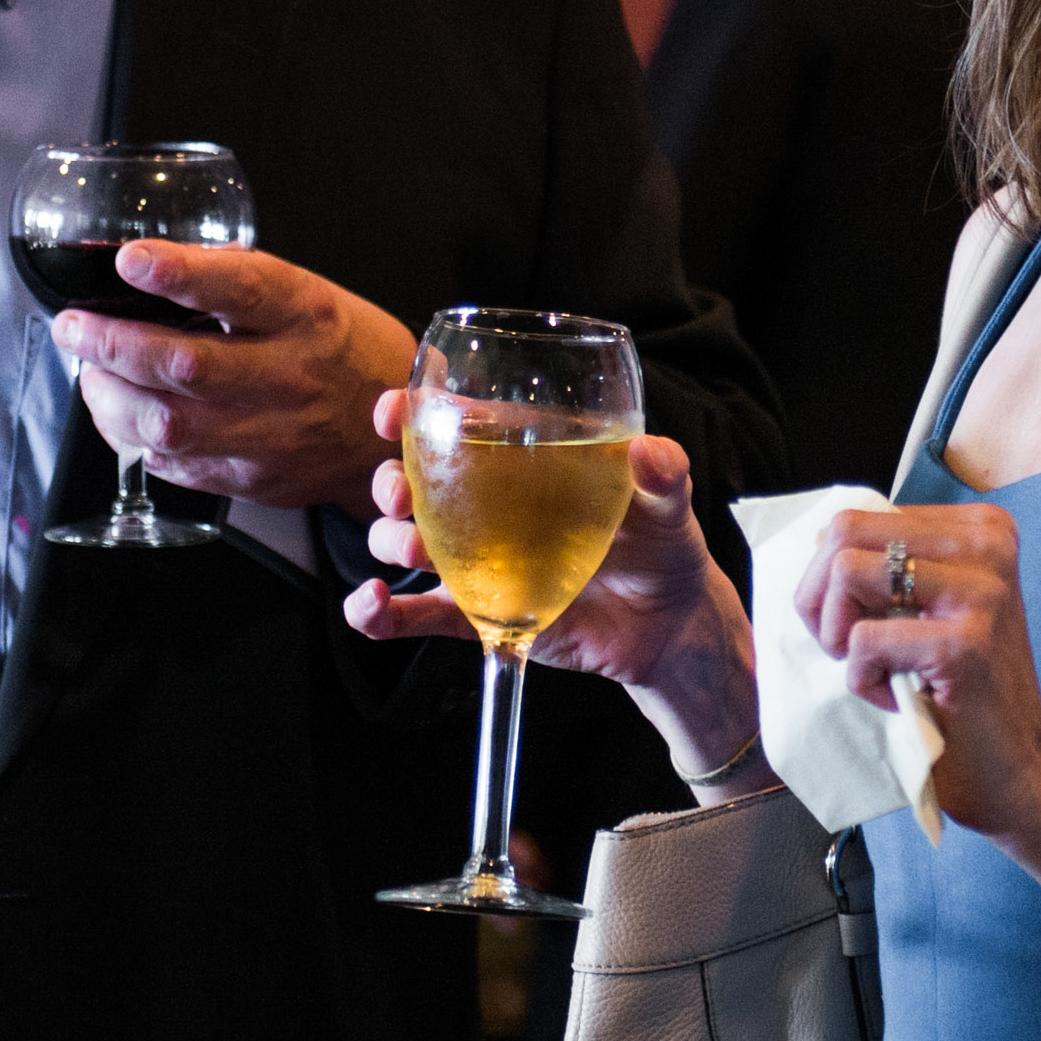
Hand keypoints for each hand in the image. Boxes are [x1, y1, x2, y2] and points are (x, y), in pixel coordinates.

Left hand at [49, 242, 416, 510]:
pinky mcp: (247, 478)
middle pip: (185, 364)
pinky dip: (130, 434)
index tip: (130, 261)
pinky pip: (171, 463)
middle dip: (112, 342)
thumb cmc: (339, 351)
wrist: (385, 437)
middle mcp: (289, 375)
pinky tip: (116, 409)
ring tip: (90, 368)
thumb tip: (147, 265)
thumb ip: (236, 283)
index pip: (240, 289)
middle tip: (74, 326)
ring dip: (109, 395)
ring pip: (167, 422)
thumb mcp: (306, 296)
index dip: (179, 274)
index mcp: (306, 314)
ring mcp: (268, 435)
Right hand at [343, 414, 762, 779]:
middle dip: (389, 482)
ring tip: (414, 554)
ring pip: (402, 542)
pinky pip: (414, 615)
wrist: (667, 629)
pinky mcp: (474, 613)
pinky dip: (378, 614)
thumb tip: (650, 451)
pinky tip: (372, 606)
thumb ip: (664, 476)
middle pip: (411, 481)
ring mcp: (475, 559)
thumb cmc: (662, 549)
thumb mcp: (668, 506)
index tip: (393, 411)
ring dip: (389, 542)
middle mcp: (486, 505)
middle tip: (400, 494)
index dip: (411, 411)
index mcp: (522, 461)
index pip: (453, 423)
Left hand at [799, 502, 1040, 840]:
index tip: (858, 621)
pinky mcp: (964, 643)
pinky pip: (863, 639)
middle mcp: (987, 543)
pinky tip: (899, 698)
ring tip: (876, 669)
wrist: (1013, 770)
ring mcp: (981, 591)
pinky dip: (862, 679)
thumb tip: (810, 538)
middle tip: (848, 647)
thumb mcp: (924, 605)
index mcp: (977, 526)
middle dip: (821, 598)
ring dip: (839, 636)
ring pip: (848, 572)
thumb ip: (885, 562)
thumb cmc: (956, 689)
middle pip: (844, 532)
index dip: (830, 576)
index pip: (856, 518)